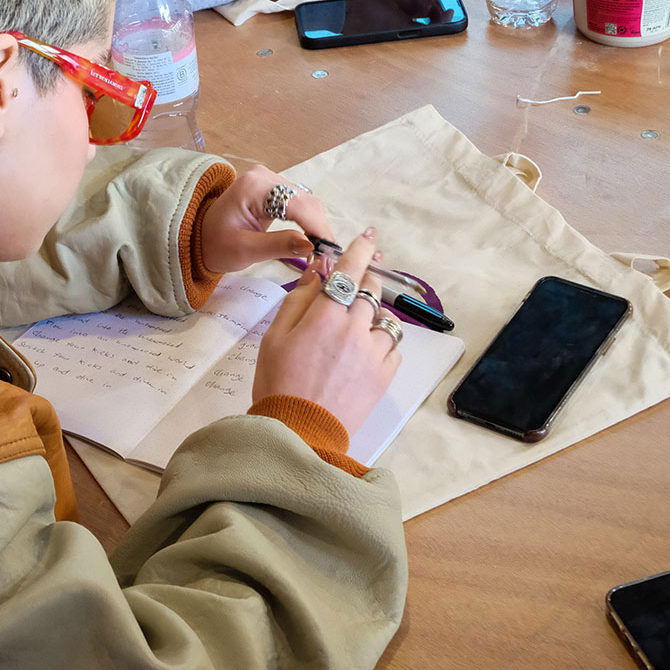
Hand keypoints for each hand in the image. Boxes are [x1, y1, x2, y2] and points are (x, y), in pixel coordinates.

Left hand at [199, 166, 331, 273]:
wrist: (198, 238)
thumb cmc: (214, 245)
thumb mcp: (244, 250)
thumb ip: (279, 245)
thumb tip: (311, 245)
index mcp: (253, 187)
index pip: (297, 204)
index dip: (317, 228)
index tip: (330, 252)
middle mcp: (264, 176)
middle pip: (306, 202)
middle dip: (320, 230)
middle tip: (328, 259)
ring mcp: (270, 181)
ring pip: (307, 204)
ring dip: (317, 228)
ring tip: (322, 254)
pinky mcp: (273, 190)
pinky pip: (299, 205)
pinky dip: (309, 224)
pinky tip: (312, 242)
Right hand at [253, 231, 401, 435]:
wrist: (299, 432)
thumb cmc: (279, 385)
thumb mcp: (275, 337)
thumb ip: (299, 299)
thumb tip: (318, 270)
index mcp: (325, 317)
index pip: (350, 270)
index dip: (360, 249)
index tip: (368, 237)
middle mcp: (355, 331)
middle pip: (372, 290)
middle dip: (365, 279)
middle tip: (356, 282)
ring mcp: (373, 354)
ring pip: (387, 319)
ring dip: (375, 313)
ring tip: (359, 324)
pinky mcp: (384, 377)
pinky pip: (394, 348)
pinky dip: (383, 343)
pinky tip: (366, 350)